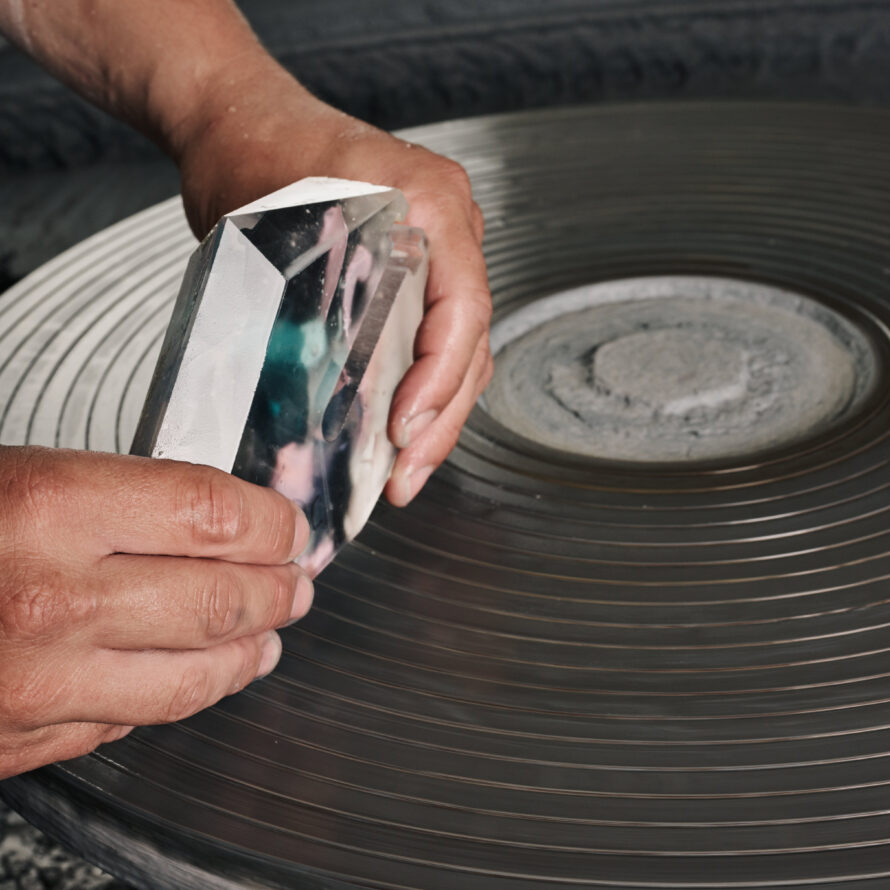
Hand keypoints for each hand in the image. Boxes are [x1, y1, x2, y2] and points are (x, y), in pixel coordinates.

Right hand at [0, 446, 311, 778]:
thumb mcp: (16, 475)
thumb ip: (116, 495)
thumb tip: (214, 514)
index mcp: (46, 505)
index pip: (214, 514)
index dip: (270, 520)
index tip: (289, 525)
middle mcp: (50, 599)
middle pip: (220, 596)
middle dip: (279, 588)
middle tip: (299, 580)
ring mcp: (35, 682)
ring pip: (192, 676)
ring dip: (250, 650)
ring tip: (274, 631)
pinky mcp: (18, 739)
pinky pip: (133, 718)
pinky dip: (187, 694)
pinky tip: (208, 676)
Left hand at [172, 63, 492, 505]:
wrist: (238, 118)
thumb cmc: (250, 154)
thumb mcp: (275, 229)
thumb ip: (314, 305)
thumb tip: (333, 403)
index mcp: (430, 202)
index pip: (462, 309)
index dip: (439, 380)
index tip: (403, 429)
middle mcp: (450, 225)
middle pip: (470, 341)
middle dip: (440, 419)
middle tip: (405, 476)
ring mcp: (439, 248)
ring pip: (460, 349)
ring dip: (437, 415)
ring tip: (405, 471)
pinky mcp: (418, 272)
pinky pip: (436, 337)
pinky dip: (423, 389)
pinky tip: (398, 429)